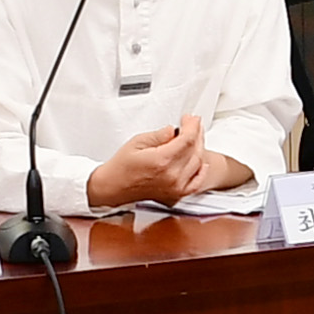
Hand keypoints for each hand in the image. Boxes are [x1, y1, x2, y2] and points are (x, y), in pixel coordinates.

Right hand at [84, 120, 209, 209]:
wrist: (113, 187)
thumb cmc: (121, 167)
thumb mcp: (137, 142)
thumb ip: (159, 135)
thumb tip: (173, 129)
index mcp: (162, 161)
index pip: (187, 139)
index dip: (192, 125)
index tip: (190, 119)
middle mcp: (172, 176)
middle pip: (195, 150)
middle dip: (196, 133)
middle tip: (192, 124)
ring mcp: (175, 188)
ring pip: (198, 164)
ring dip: (199, 148)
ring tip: (193, 138)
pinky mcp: (175, 195)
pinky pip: (196, 183)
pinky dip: (201, 171)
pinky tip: (200, 162)